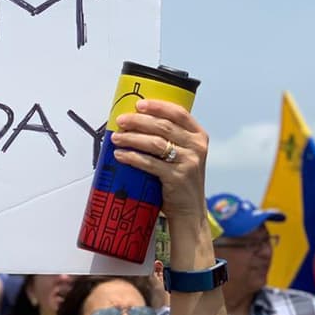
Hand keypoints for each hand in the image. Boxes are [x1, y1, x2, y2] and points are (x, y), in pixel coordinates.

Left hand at [111, 99, 208, 221]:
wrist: (190, 210)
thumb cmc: (180, 179)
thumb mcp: (182, 154)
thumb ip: (170, 139)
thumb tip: (135, 123)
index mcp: (198, 136)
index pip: (179, 113)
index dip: (158, 106)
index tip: (139, 104)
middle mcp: (197, 146)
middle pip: (163, 126)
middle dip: (138, 121)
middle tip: (121, 121)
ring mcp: (188, 162)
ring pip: (155, 143)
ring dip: (131, 138)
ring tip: (116, 138)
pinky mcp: (177, 177)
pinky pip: (150, 163)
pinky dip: (132, 157)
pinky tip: (120, 155)